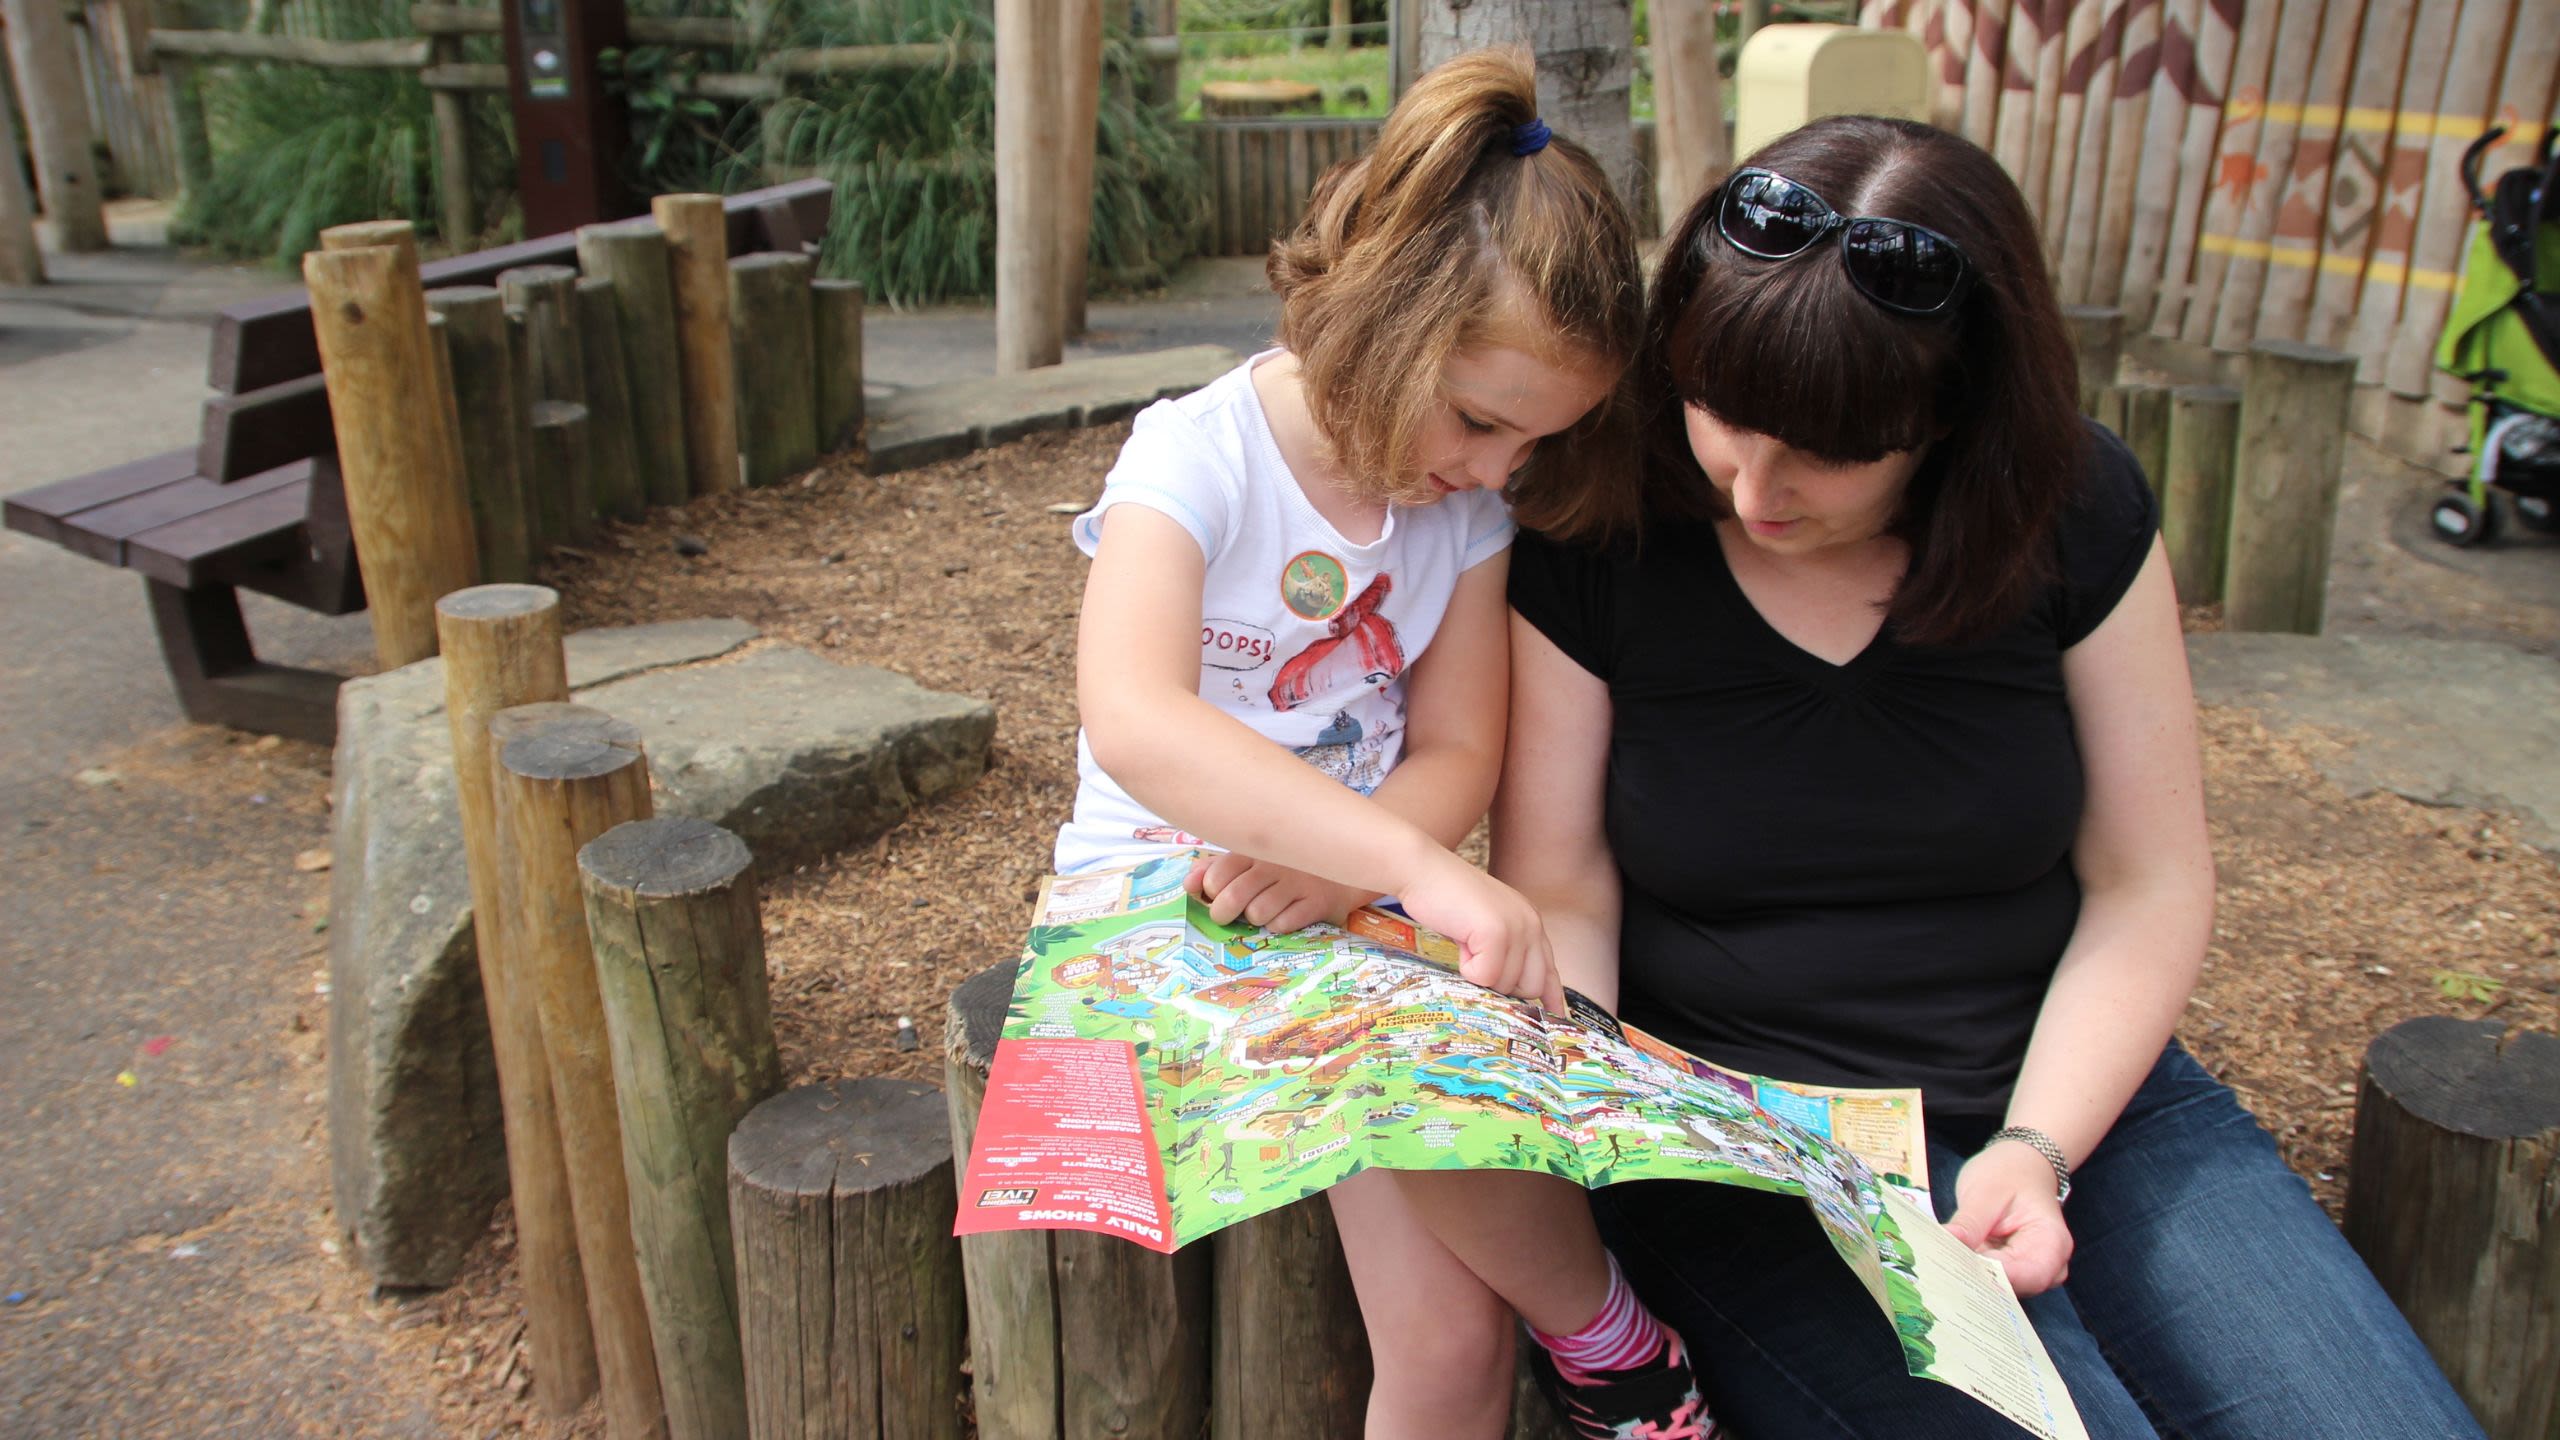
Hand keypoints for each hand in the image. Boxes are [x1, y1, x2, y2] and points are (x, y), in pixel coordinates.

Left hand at [1186, 851, 1363, 933]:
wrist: (1343, 869)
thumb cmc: (1287, 867)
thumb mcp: (1251, 860)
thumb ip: (1215, 869)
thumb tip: (1188, 884)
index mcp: (1254, 850)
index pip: (1217, 875)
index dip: (1211, 892)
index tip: (1218, 894)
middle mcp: (1274, 863)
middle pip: (1232, 898)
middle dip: (1223, 914)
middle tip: (1227, 916)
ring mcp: (1297, 881)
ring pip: (1257, 913)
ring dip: (1257, 918)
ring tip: (1265, 910)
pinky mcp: (1317, 901)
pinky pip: (1283, 923)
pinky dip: (1280, 924)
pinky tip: (1287, 913)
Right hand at [1392, 853, 1567, 1014]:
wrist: (1423, 871)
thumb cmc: (1447, 900)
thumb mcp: (1485, 925)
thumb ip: (1505, 950)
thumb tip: (1510, 990)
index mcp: (1531, 922)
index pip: (1549, 970)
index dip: (1551, 997)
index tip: (1554, 1018)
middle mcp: (1531, 924)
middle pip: (1530, 986)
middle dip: (1501, 986)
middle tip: (1477, 964)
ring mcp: (1516, 928)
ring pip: (1505, 984)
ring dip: (1479, 974)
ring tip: (1466, 945)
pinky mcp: (1496, 933)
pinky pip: (1484, 976)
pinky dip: (1467, 968)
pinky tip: (1461, 944)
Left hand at [1945, 1140, 2075, 1295]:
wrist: (2019, 1165)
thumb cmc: (2008, 1173)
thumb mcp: (1984, 1192)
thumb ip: (1969, 1222)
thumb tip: (1947, 1243)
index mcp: (2052, 1242)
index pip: (2027, 1275)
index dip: (1992, 1277)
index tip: (1957, 1269)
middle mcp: (2049, 1265)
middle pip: (2015, 1288)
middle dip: (1977, 1281)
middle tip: (1939, 1272)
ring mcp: (2031, 1270)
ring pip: (2001, 1289)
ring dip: (1972, 1280)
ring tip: (1941, 1268)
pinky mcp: (2012, 1271)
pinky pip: (1992, 1281)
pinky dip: (1972, 1274)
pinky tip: (1949, 1265)